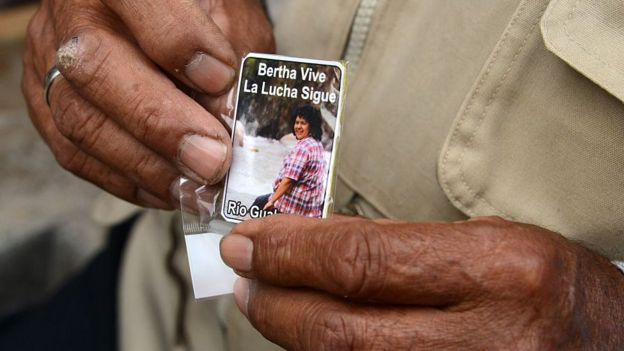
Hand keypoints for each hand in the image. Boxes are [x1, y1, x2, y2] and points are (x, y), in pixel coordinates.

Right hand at [23, 0, 273, 208]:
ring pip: (81, 122)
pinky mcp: (45, 108)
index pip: (138, 1)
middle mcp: (73, 16)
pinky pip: (75, 155)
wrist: (150, 22)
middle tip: (213, 160)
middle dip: (161, 123)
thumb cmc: (197, 16)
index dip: (179, 42)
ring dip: (147, 166)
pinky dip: (128, 181)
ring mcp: (50, 63)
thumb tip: (228, 116)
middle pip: (96, 69)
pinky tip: (170, 190)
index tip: (221, 79)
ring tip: (199, 188)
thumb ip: (231, 50)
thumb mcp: (226, 13)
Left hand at [221, 216, 623, 349]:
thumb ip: (400, 249)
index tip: (248, 241)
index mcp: (498, 271)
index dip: (289, 253)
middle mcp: (483, 342)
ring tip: (267, 300)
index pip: (360, 262)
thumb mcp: (489, 243)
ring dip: (290, 334)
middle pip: (338, 330)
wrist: (608, 348)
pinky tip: (311, 336)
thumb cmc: (550, 288)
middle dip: (273, 300)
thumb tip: (315, 247)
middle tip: (241, 273)